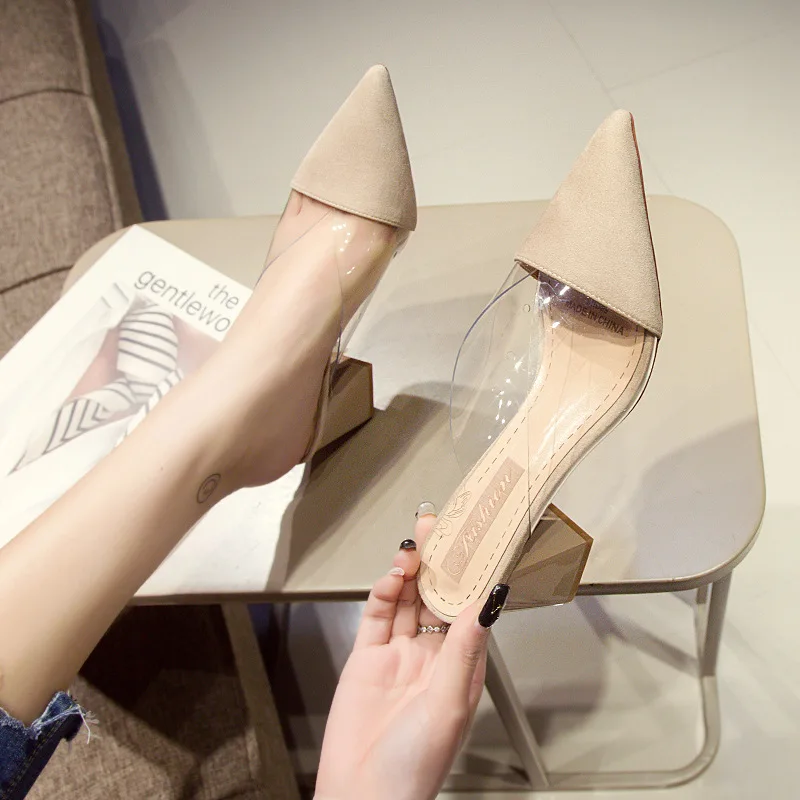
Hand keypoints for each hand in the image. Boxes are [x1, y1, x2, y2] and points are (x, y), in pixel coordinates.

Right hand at [315, 509, 507, 799]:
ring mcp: (398, 656)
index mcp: (461, 667)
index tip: (477, 545)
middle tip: (438, 528)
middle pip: (436, 597)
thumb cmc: (414, 767)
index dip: (473, 575)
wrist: (362, 795)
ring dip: (412, 571)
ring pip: (408, 600)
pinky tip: (392, 577)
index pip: (470, 608)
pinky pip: (377, 615)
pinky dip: (384, 593)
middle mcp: (432, 657)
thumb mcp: (449, 702)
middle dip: (438, 562)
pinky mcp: (367, 658)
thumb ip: (464, 649)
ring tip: (415, 545)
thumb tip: (486, 606)